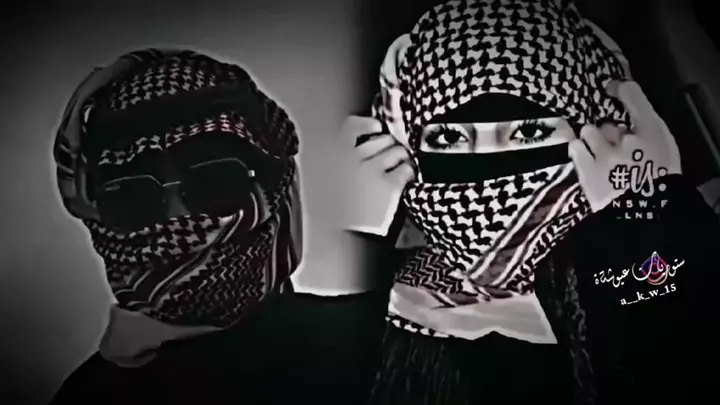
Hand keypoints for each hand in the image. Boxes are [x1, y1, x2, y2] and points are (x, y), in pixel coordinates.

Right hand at [334, 116, 414, 234]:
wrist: (346, 244)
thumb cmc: (339, 217)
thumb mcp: (328, 183)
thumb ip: (340, 159)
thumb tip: (364, 137)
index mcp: (331, 159)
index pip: (351, 127)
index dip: (368, 125)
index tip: (377, 128)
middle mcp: (349, 161)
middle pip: (381, 138)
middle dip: (390, 147)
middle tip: (392, 161)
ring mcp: (369, 171)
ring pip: (397, 151)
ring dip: (402, 160)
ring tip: (399, 173)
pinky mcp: (389, 185)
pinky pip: (407, 168)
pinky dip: (410, 174)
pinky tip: (405, 184)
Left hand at [569, 80, 681, 211]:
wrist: (645, 215)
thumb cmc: (661, 186)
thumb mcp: (665, 155)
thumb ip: (648, 137)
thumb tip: (628, 130)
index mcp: (652, 132)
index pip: (633, 96)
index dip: (621, 88)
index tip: (612, 87)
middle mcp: (626, 137)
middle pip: (608, 124)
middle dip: (609, 134)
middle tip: (613, 148)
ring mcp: (603, 152)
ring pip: (589, 132)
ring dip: (591, 141)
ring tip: (597, 154)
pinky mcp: (586, 168)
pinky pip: (575, 147)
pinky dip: (578, 150)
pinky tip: (582, 155)